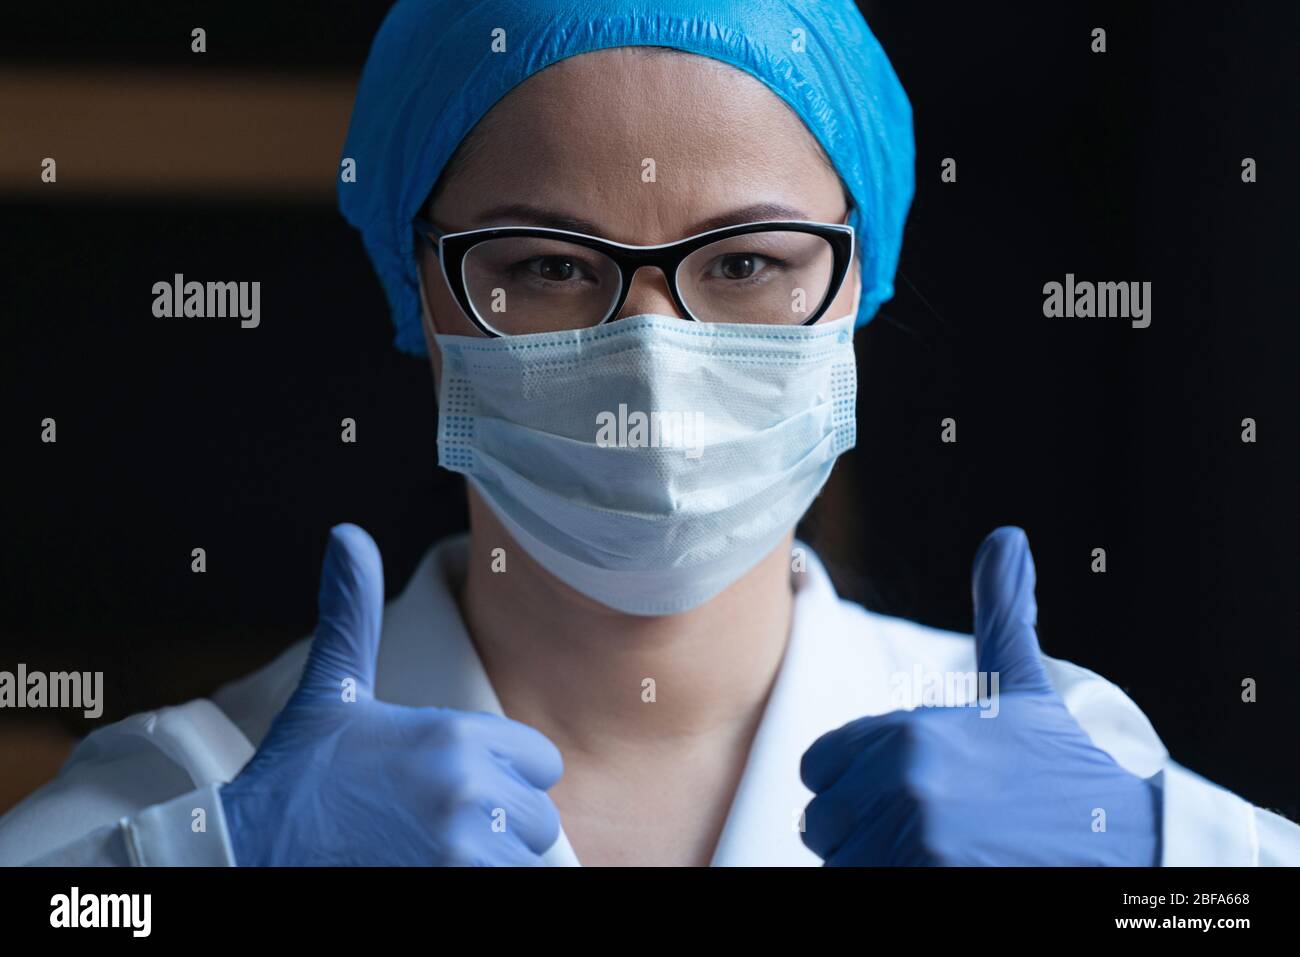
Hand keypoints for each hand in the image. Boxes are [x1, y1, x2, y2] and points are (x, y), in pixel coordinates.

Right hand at [219, 524, 562, 864]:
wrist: (244, 854)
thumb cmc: (294, 778)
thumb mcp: (331, 693)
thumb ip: (352, 615)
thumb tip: (347, 535)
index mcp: (454, 734)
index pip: (540, 763)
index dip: (506, 777)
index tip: (459, 787)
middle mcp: (468, 789)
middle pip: (537, 818)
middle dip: (501, 826)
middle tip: (438, 828)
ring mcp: (461, 850)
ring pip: (524, 860)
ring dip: (491, 861)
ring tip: (432, 852)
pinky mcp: (452, 891)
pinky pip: (507, 890)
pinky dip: (481, 885)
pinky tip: (430, 873)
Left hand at [799, 527, 1159, 865]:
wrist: (1127, 843)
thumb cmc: (1064, 766)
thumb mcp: (1025, 687)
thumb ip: (1002, 614)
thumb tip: (1006, 539)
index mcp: (909, 731)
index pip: (818, 765)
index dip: (849, 781)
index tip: (900, 788)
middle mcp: (903, 782)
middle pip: (821, 820)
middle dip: (858, 826)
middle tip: (920, 825)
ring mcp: (916, 840)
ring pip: (842, 861)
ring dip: (875, 860)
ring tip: (936, 848)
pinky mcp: (929, 882)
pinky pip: (864, 888)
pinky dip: (894, 882)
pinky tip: (942, 869)